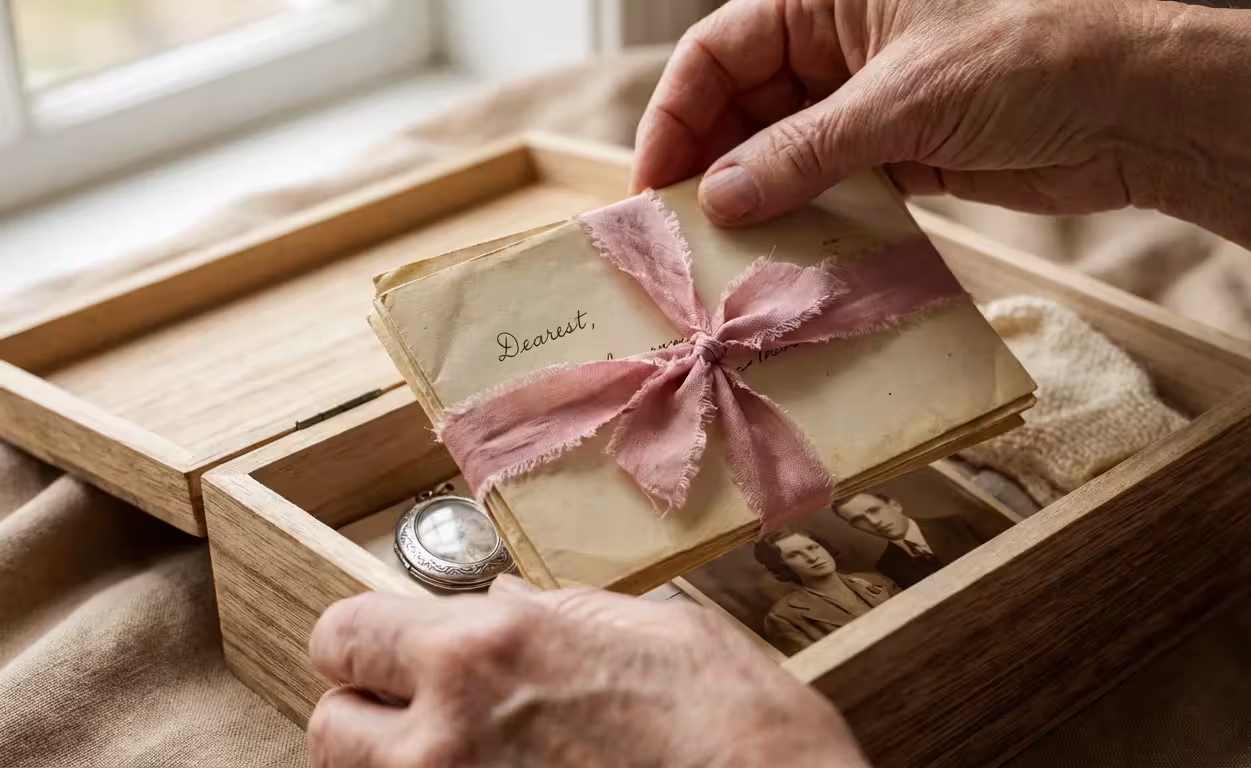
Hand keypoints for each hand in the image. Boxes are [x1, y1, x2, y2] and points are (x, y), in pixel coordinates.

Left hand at [307, 576, 870, 766]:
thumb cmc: (744, 731)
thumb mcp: (661, 632)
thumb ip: (563, 614)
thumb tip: (506, 600)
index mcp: (489, 649)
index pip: (344, 633)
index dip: (366, 642)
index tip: (389, 651)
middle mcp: (448, 739)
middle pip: (329, 728)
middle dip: (369, 716)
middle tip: (425, 714)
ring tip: (476, 756)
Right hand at [633, 0, 1250, 307]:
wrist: (1135, 108)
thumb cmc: (1028, 60)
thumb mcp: (902, 102)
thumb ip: (804, 150)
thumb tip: (719, 197)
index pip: (719, 51)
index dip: (676, 115)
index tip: (652, 184)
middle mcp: (839, 46)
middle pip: (742, 106)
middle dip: (709, 164)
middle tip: (678, 234)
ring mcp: (868, 103)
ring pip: (781, 152)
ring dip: (755, 200)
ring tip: (721, 256)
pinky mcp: (900, 155)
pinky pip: (829, 187)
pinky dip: (804, 218)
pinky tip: (782, 256)